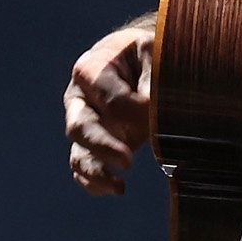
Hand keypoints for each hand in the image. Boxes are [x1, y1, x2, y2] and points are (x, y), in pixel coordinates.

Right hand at [64, 20, 157, 197]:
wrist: (141, 59)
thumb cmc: (148, 53)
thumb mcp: (153, 51)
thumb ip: (154, 75)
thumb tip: (153, 112)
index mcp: (91, 69)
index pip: (112, 101)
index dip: (138, 112)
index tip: (163, 114)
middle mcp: (80, 99)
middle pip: (80, 127)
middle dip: (103, 146)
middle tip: (129, 161)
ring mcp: (84, 124)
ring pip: (78, 153)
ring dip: (97, 172)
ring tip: (120, 187)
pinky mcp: (91, 144)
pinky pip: (83, 168)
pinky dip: (95, 183)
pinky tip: (116, 189)